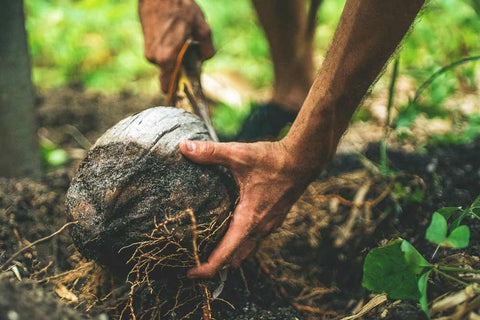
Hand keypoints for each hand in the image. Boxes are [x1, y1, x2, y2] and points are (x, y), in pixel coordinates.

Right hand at [139, 0, 214, 91]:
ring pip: (165, 64)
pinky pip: (160, 55)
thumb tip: (206, 57)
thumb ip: (207, 47)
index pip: (168, 86)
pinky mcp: (146, 45)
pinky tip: (175, 37)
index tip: (184, 94)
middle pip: (170, 74)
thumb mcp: (202, 27)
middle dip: (180, 70)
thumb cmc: (179, 8)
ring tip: (182, 42)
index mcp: (167, 58)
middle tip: (190, 58)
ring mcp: (148, 51)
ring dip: (174, 59)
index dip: (176, 91)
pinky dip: (168, 52)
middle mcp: (154, 58)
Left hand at [179, 139, 319, 277]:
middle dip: (215, 265)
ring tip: (210, 253)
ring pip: (247, 250)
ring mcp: (269, 225)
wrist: (303, 160)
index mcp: (249, 219)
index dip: (206, 268)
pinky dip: (241, 243)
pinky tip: (232, 232)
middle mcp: (260, 228)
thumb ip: (210, 152)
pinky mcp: (274, 219)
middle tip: (193, 263)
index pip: (225, 254)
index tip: (189, 273)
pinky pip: (255, 240)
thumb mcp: (238, 154)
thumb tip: (183, 147)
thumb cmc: (272, 160)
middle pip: (235, 258)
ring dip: (230, 255)